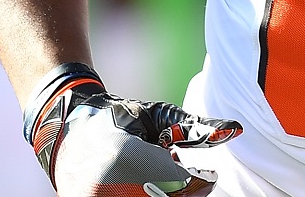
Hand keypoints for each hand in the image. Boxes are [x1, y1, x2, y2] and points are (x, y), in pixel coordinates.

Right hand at [23, 63, 242, 196]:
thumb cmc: (121, 116)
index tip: (203, 173)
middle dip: (180, 190)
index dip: (198, 182)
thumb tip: (237, 129)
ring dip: (161, 192)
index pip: (180, 186)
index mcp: (127, 162)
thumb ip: (197, 128)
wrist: (68, 126)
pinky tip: (141, 183)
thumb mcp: (160, 117)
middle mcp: (109, 189)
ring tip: (154, 175)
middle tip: (174, 170)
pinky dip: (143, 194)